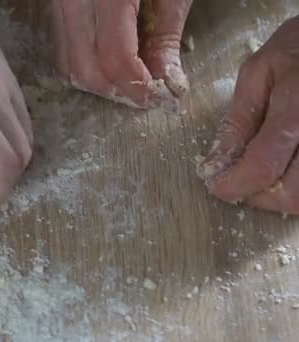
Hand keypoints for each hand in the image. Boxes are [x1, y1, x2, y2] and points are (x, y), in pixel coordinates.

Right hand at [50, 0, 192, 108]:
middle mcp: (75, 1)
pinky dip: (83, 64)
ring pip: (67, 65)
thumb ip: (166, 37)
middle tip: (143, 92)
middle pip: (85, 70)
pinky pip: (62, 49)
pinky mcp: (54, 6)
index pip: (116, 60)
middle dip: (115, 90)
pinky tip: (107, 60)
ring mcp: (59, 4)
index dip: (138, 87)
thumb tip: (166, 81)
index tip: (159, 98)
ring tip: (127, 78)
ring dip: (97, 82)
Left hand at [200, 16, 298, 214]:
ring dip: (285, 197)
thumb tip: (218, 162)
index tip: (217, 185)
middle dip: (262, 197)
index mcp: (297, 104)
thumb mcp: (258, 72)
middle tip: (242, 183)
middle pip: (295, 192)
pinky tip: (287, 167)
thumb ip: (238, 119)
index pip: (264, 164)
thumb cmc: (298, 47)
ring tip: (265, 174)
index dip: (235, 184)